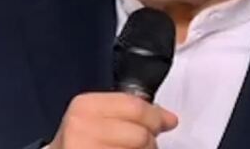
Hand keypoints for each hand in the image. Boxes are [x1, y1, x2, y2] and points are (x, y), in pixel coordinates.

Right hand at [49, 92, 177, 148]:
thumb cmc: (80, 138)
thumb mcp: (97, 115)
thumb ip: (129, 110)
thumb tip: (169, 119)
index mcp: (86, 106)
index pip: (135, 107)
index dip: (157, 116)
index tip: (168, 122)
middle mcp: (81, 127)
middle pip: (139, 135)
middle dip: (151, 141)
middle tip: (149, 144)